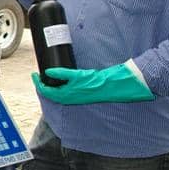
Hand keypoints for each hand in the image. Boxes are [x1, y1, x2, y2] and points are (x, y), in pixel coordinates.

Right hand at [32, 62, 153, 104]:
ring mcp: (83, 88)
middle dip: (42, 89)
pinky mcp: (87, 79)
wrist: (133, 85)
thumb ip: (94, 85)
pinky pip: (69, 77)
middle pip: (56, 95)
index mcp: (84, 98)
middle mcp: (81, 95)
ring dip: (46, 84)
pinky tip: (50, 71)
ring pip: (60, 89)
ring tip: (38, 77)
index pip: (61, 98)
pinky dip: (59, 74)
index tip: (41, 86)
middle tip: (34, 79)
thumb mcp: (104, 88)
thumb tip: (88, 79)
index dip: (49, 94)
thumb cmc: (122, 87)